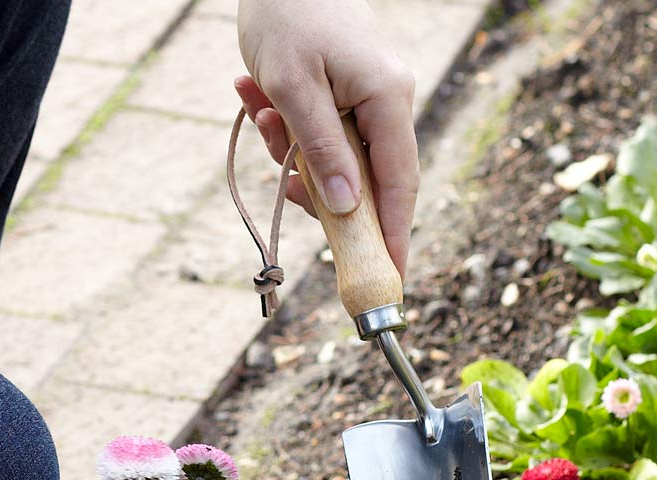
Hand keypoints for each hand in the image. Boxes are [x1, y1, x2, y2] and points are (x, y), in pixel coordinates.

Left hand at [236, 0, 418, 275]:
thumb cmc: (286, 11)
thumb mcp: (294, 87)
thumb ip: (322, 152)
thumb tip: (349, 210)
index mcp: (388, 100)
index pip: (400, 186)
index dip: (394, 236)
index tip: (389, 277)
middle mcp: (388, 104)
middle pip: (367, 182)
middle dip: (320, 190)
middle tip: (285, 181)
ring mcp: (369, 101)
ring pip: (338, 163)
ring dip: (292, 154)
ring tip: (259, 110)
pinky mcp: (346, 97)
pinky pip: (322, 138)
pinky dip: (288, 132)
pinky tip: (256, 97)